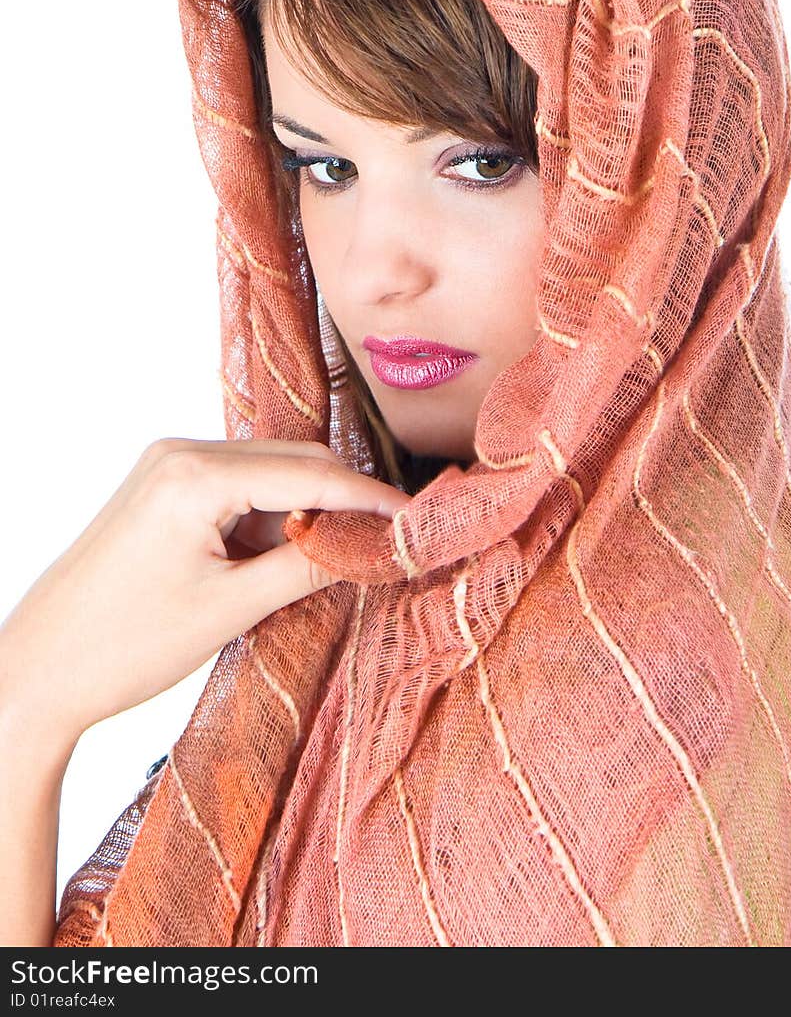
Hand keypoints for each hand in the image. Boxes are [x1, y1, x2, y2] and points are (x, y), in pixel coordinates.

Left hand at [0, 438, 410, 747]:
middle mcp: (180, 454)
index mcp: (194, 475)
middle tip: (390, 544)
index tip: (418, 521)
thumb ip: (308, 567)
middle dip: (343, 504)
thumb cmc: (121, 646)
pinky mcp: (161, 490)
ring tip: (333, 567)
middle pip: (293, 463)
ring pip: (268, 477)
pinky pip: (237, 491)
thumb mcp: (230, 609)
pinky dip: (268, 522)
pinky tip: (282, 563)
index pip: (311, 474)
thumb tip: (374, 548)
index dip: (372, 500)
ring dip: (304, 516)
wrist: (36, 671)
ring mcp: (166, 468)